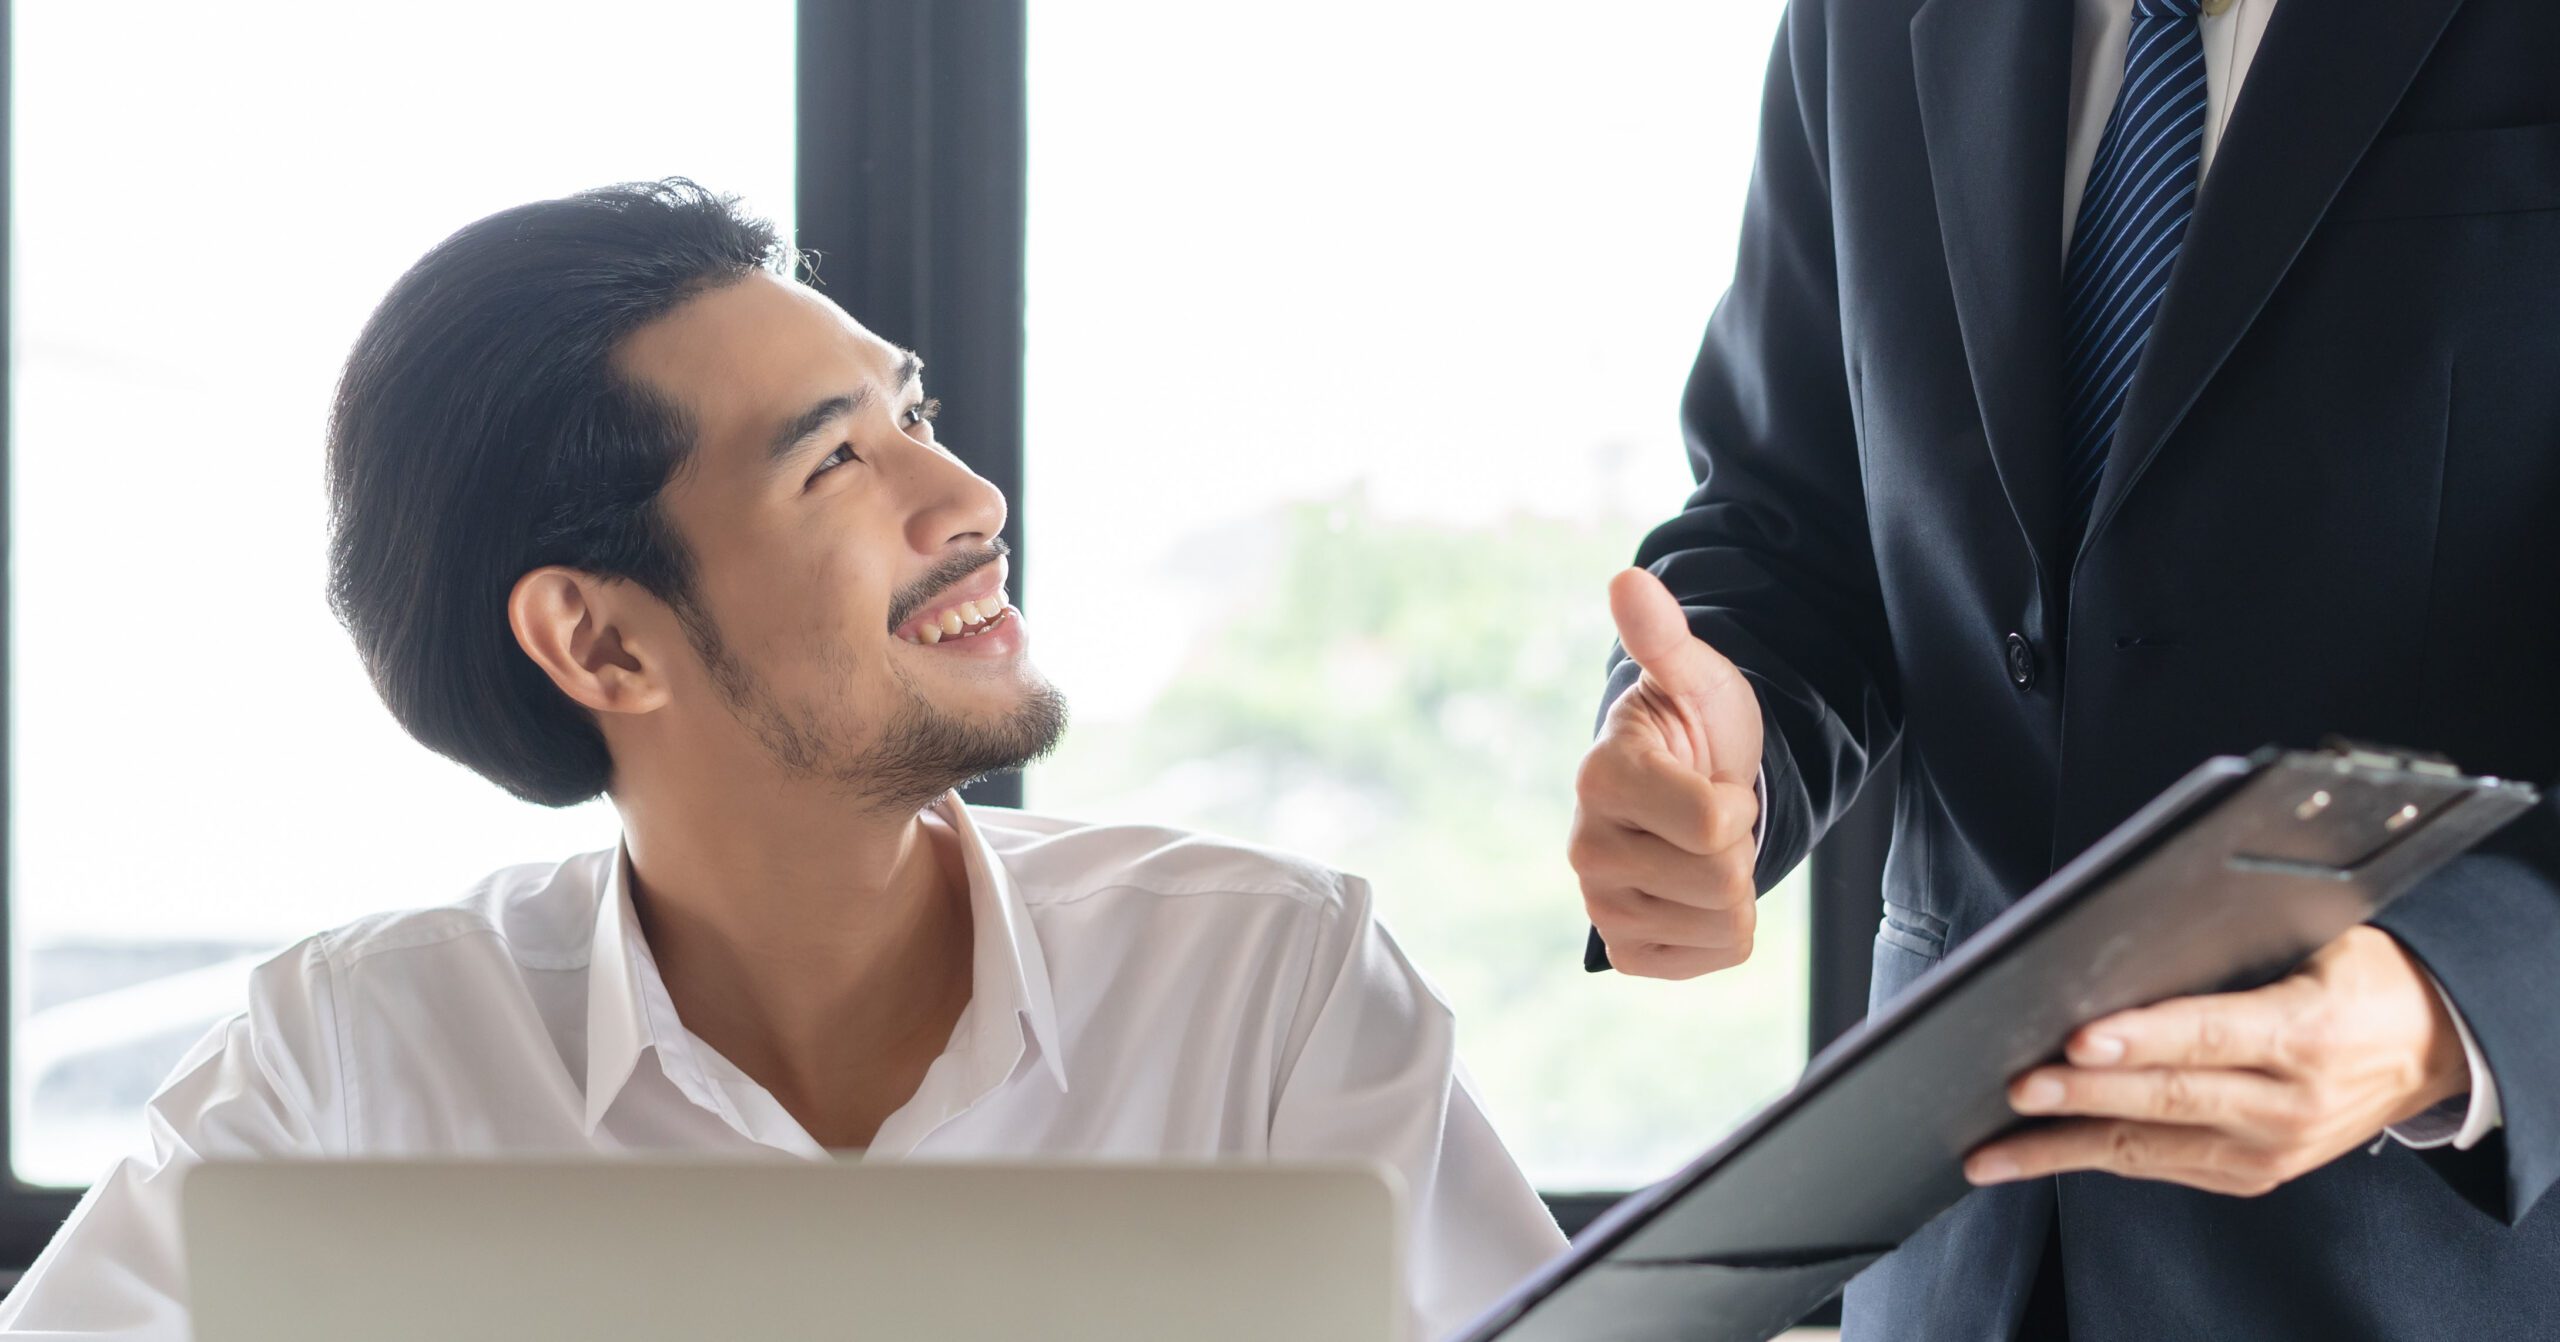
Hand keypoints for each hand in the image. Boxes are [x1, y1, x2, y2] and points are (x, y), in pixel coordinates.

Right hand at [1568, 568, 1764, 978]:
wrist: (1688, 787)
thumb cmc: (1694, 729)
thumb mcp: (1695, 678)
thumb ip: (1665, 637)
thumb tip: (1628, 580)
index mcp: (1599, 779)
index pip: (1715, 825)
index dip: (1737, 802)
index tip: (1710, 779)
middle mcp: (1586, 849)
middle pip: (1723, 879)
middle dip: (1738, 846)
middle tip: (1709, 818)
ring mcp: (1602, 905)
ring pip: (1726, 921)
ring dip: (1736, 886)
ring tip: (1701, 850)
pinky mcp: (1624, 950)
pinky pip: (1717, 957)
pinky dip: (1725, 929)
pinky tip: (1696, 890)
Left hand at [1965, 925, 2470, 1196]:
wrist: (2432, 1046)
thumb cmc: (2361, 980)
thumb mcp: (2316, 943)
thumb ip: (2231, 954)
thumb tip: (2122, 947)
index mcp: (2307, 1035)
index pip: (2207, 1036)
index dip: (2138, 1039)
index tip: (2077, 1040)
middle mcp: (2289, 1104)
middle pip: (2168, 1100)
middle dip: (2081, 1097)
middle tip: (2016, 1089)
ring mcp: (2271, 1151)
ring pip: (2150, 1148)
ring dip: (2065, 1148)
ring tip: (1995, 1148)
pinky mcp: (2255, 1175)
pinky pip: (2162, 1166)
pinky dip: (2098, 1157)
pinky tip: (2044, 1153)